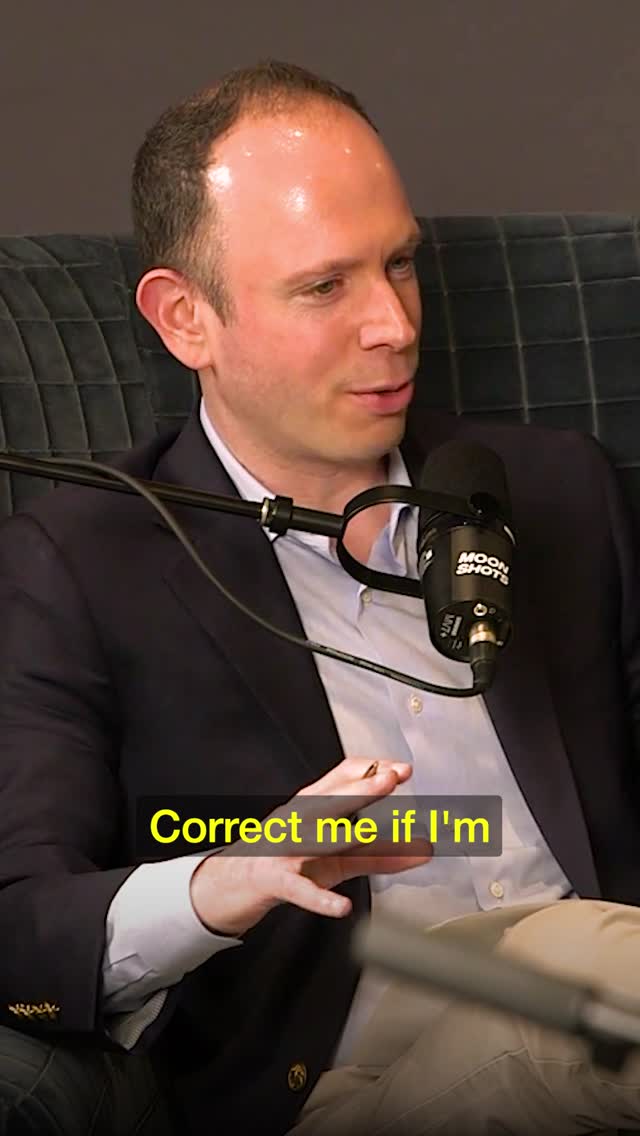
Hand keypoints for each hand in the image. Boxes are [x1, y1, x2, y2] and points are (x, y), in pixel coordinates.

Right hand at [189, 756, 430, 935]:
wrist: (228, 884)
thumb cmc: (284, 861)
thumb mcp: (334, 855)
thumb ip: (379, 853)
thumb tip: (422, 848)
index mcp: (309, 806)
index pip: (341, 778)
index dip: (372, 771)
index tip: (400, 770)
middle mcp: (296, 820)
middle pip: (330, 800)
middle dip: (361, 789)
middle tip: (391, 779)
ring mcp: (283, 849)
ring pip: (315, 837)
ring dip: (345, 833)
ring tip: (375, 832)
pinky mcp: (273, 880)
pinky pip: (298, 889)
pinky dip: (319, 898)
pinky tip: (341, 907)